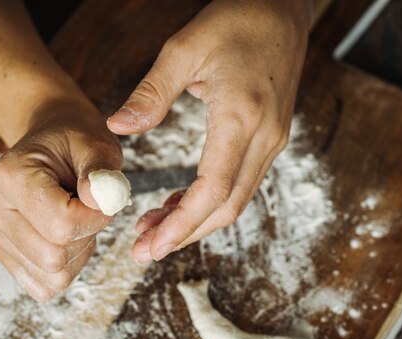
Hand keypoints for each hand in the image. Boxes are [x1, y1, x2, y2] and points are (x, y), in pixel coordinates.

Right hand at [0, 99, 122, 300]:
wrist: (52, 143)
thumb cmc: (74, 142)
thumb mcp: (95, 144)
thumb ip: (101, 172)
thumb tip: (99, 201)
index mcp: (11, 176)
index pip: (62, 225)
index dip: (96, 218)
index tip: (104, 197)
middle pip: (54, 257)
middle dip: (87, 236)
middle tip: (90, 207)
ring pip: (52, 275)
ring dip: (79, 252)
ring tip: (77, 218)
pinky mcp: (7, 255)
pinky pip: (45, 286)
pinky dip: (66, 268)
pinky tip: (67, 237)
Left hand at [107, 0, 311, 262]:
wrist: (283, 9)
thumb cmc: (236, 20)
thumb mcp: (184, 48)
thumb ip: (151, 92)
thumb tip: (119, 128)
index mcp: (242, 117)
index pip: (213, 189)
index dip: (181, 224)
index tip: (151, 246)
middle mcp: (264, 138)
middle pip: (226, 207)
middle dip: (184, 235)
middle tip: (144, 250)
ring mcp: (271, 141)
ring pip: (234, 200)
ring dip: (195, 222)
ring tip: (154, 231)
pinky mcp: (269, 139)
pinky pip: (239, 184)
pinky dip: (208, 203)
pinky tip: (179, 205)